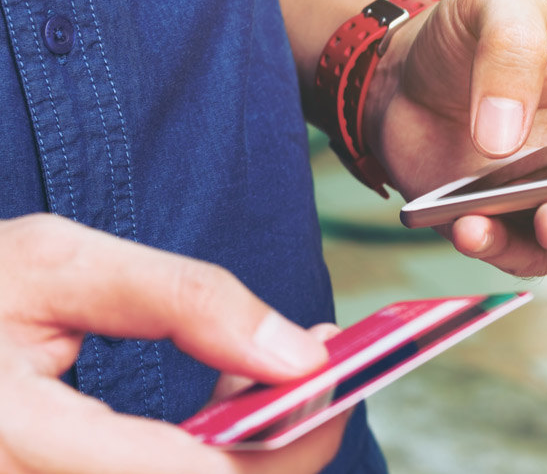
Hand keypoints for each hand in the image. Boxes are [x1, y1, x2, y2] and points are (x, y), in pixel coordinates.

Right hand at [0, 214, 345, 473]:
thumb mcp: (58, 266)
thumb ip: (184, 301)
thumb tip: (299, 354)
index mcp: (12, 444)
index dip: (289, 438)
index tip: (340, 375)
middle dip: (282, 451)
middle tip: (316, 373)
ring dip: (246, 464)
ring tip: (261, 389)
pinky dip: (203, 469)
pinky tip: (213, 423)